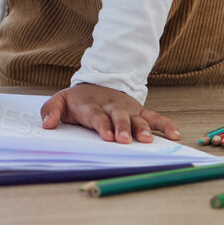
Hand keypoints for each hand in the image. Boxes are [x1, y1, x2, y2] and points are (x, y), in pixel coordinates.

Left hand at [41, 83, 179, 143]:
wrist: (96, 83)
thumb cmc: (77, 100)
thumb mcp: (60, 101)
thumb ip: (51, 111)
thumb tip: (48, 125)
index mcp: (91, 105)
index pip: (97, 116)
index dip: (102, 125)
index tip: (107, 136)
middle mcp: (111, 106)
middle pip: (119, 117)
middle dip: (123, 128)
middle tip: (125, 140)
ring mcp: (127, 109)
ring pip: (137, 118)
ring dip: (143, 129)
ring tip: (148, 140)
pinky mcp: (139, 111)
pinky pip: (155, 117)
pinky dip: (166, 125)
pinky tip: (175, 135)